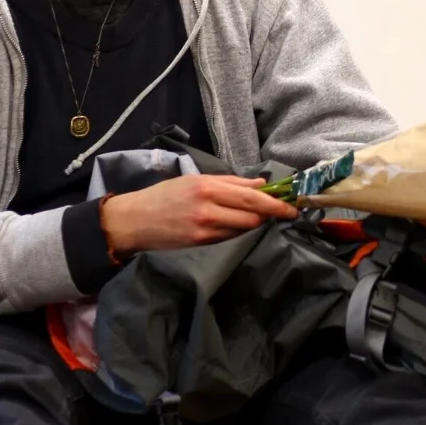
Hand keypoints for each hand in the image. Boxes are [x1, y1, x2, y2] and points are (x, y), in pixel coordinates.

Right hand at [102, 175, 298, 253]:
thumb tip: (260, 184)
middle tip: (284, 212)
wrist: (133, 221)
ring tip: (257, 216)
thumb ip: (230, 182)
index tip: (292, 206)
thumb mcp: (195, 180)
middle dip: (270, 215)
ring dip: (254, 223)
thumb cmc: (165, 195)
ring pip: (243, 228)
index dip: (275, 203)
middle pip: (252, 215)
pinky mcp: (200, 243)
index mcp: (207, 187)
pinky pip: (229, 238)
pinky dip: (238, 231)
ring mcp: (204, 229)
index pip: (251, 197)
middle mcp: (208, 209)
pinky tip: (237, 225)